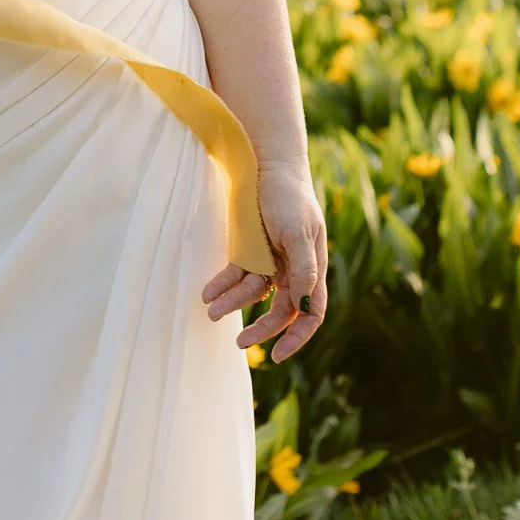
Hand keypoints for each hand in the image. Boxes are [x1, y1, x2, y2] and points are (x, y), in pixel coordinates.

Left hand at [201, 162, 326, 363]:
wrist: (267, 164)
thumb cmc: (290, 197)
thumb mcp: (299, 232)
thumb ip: (304, 269)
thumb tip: (304, 308)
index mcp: (312, 269)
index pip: (309, 313)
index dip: (298, 336)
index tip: (278, 355)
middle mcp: (291, 271)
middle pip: (279, 310)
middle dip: (261, 329)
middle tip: (240, 342)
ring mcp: (269, 262)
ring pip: (252, 294)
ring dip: (233, 304)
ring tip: (211, 311)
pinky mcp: (248, 250)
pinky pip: (235, 274)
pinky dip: (222, 284)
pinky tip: (208, 293)